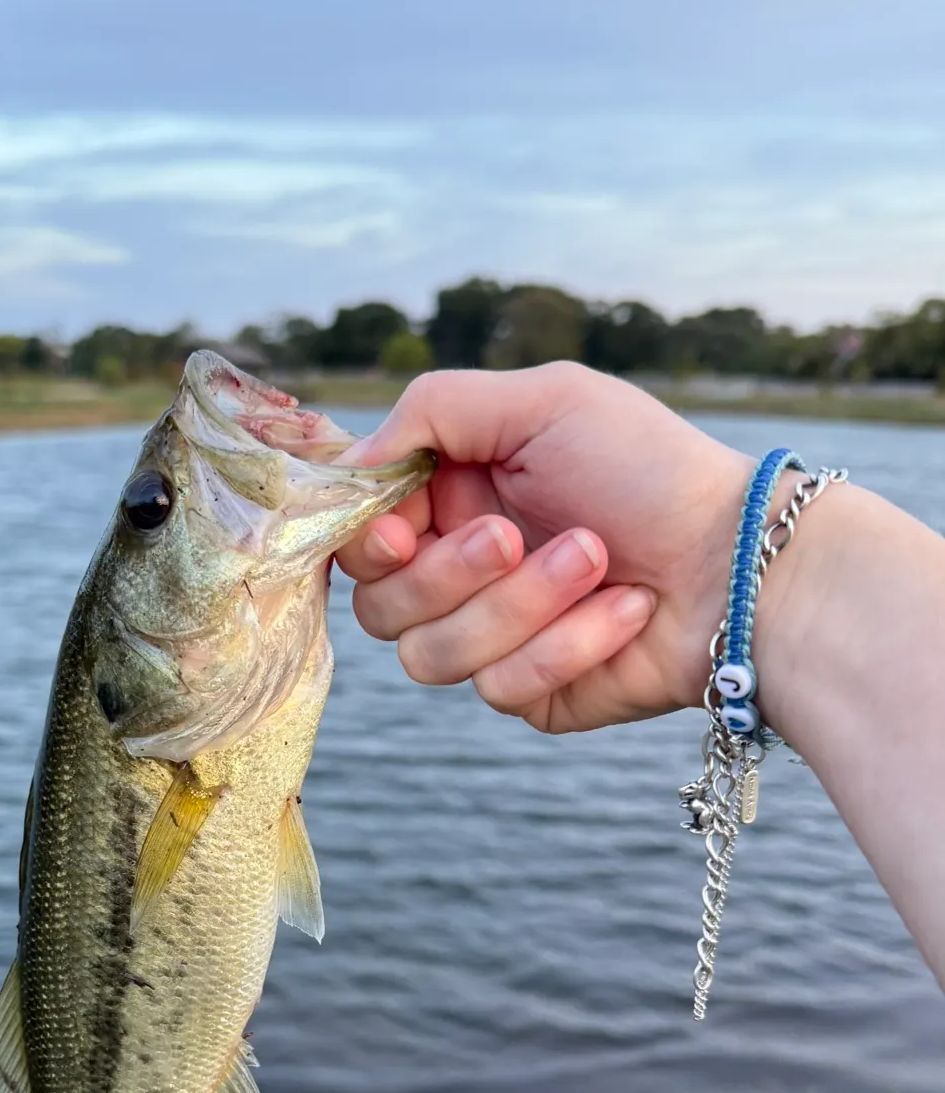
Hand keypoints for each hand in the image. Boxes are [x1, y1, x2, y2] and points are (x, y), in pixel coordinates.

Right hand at [335, 363, 755, 732]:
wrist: (743, 561)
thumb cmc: (648, 468)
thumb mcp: (542, 401)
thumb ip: (430, 410)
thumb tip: (349, 465)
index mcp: (450, 499)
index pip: (355, 538)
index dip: (366, 541)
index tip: (402, 529)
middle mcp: (457, 571)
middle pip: (379, 606)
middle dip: (450, 572)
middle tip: (516, 533)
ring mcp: (489, 636)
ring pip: (430, 655)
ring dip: (521, 605)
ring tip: (597, 560)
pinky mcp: (528, 691)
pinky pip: (499, 689)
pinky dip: (569, 645)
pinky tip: (626, 613)